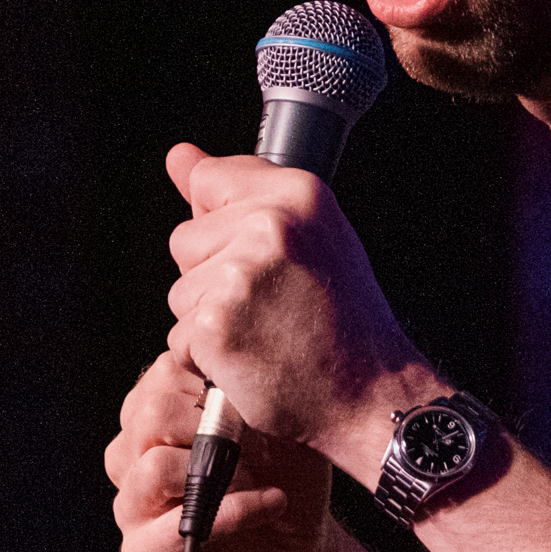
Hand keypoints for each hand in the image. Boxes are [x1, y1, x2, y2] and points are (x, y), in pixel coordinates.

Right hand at [105, 351, 337, 551]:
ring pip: (152, 468)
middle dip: (212, 427)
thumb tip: (228, 381)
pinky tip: (270, 504)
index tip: (255, 407)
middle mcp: (132, 457)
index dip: (214, 386)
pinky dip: (230, 513)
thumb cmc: (287, 485)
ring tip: (260, 480)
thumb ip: (250, 398)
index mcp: (156, 418)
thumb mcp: (283, 431)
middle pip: (149, 415)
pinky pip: (170, 528)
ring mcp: (131, 506)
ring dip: (217, 472)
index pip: (162, 374)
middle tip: (258, 447)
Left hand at [162, 142, 431, 483]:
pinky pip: (179, 336)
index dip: (222, 223)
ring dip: (209, 318)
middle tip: (271, 304)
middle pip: (185, 239)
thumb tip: (179, 156)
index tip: (255, 255)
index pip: (208, 181)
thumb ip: (239, 191)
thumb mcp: (310, 237)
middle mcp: (268, 226)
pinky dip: (206, 356)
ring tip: (266, 332)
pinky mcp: (215, 324)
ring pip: (180, 291)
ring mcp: (239, 275)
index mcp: (297, 194)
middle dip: (213, 274)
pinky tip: (252, 358)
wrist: (371, 394)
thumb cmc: (344, 321)